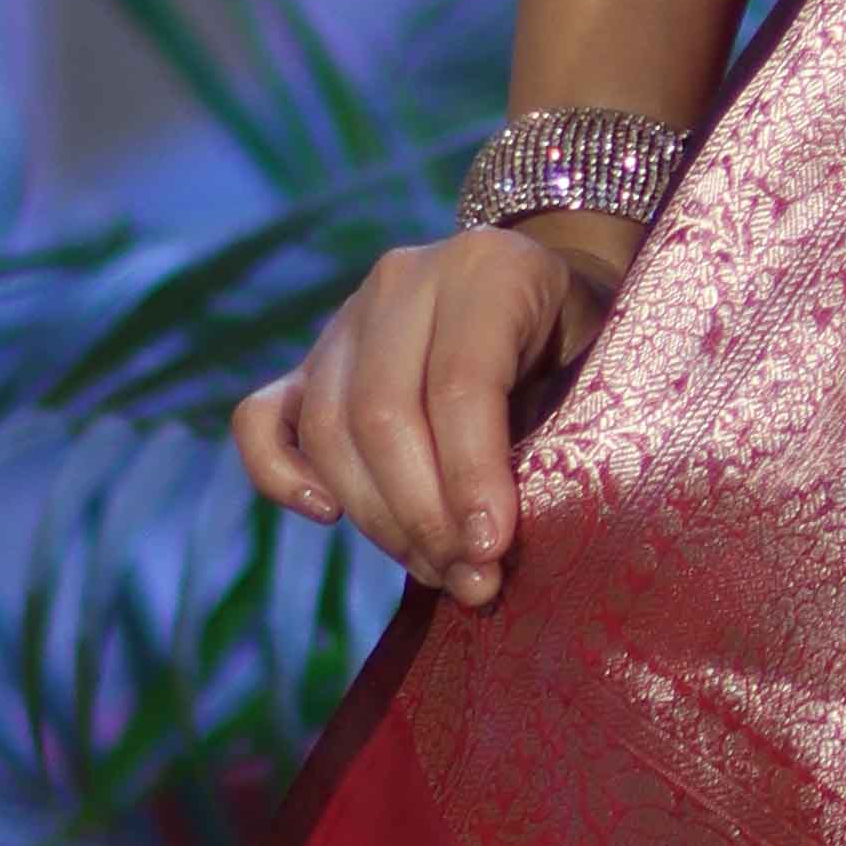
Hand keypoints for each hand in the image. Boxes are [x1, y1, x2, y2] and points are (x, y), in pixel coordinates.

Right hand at [232, 218, 630, 609]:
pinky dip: (278, 474)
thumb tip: (487, 553)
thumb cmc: (573, 340)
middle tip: (468, 578)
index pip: (459, 383)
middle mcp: (404, 280)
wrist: (543, 286)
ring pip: (329, 429)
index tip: (490, 551)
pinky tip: (328, 516)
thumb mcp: (585, 368)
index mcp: (485, 267)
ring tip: (435, 569)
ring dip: (376, 518)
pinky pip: (260, 419)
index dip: (471, 476)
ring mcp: (345, 318)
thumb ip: (548, 439)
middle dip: (423, 515)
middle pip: (383, 414)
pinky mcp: (307, 360)